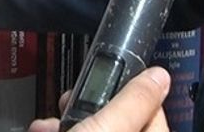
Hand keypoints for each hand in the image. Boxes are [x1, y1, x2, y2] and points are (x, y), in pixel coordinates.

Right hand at [27, 66, 171, 131]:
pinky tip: (44, 129)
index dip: (128, 93)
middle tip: (73, 100)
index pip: (153, 111)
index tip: (106, 84)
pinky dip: (59, 130)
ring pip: (93, 129)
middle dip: (89, 105)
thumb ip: (134, 101)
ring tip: (49, 121)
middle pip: (117, 120)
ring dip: (68, 119)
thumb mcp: (107, 130)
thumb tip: (159, 76)